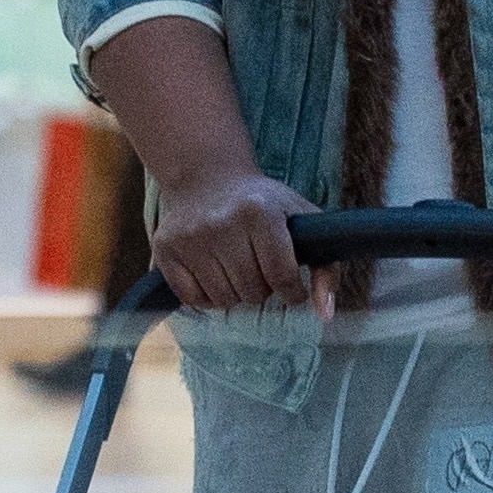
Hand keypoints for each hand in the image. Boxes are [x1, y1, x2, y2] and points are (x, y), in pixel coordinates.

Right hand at [151, 163, 334, 318]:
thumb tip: (325, 315)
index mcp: (261, 213)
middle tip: (258, 267)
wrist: (206, 177)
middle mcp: (223, 223)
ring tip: (236, 267)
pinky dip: (207, 297)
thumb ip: (325, 267)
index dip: (291, 291)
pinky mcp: (166, 248)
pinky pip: (193, 300)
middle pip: (252, 292)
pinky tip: (213, 272)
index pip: (282, 277)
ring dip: (235, 293)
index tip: (290, 286)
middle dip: (262, 288)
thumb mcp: (301, 220)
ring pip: (224, 300)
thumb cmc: (262, 204)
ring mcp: (191, 237)